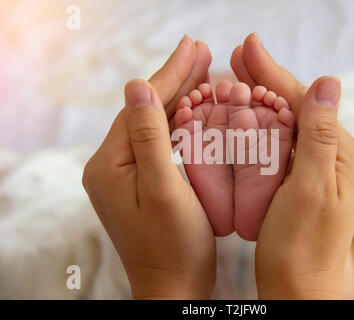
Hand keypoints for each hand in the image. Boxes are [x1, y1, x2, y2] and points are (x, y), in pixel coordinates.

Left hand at [82, 36, 215, 298]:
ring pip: (154, 124)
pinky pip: (160, 142)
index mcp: (109, 165)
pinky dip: (180, 121)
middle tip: (201, 50)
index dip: (168, 75)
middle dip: (175, 80)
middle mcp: (110, 165)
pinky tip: (196, 107)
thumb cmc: (174, 247)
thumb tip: (137, 85)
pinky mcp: (141, 181)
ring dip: (179, 97)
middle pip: (146, 111)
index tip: (193, 47)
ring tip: (203, 71)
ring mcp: (125, 174)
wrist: (174, 288)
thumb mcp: (164, 189)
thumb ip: (149, 136)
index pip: (141, 107)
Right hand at [232, 34, 353, 298]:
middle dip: (265, 79)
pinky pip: (280, 143)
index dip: (273, 74)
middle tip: (239, 53)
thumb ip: (321, 135)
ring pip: (285, 123)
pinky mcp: (300, 181)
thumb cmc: (301, 245)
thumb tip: (328, 82)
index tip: (247, 48)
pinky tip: (243, 112)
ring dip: (260, 97)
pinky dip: (259, 123)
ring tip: (237, 75)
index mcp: (343, 155)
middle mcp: (334, 157)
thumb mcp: (312, 188)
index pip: (304, 102)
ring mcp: (317, 169)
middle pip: (295, 107)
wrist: (296, 288)